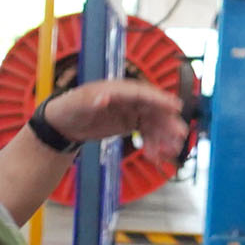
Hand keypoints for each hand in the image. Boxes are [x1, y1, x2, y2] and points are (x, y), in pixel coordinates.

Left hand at [45, 78, 186, 164]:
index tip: (175, 107)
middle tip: (179, 136)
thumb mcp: (76, 104)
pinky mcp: (130, 122)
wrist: (64, 123)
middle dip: (167, 122)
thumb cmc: (68, 108)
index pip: (142, 93)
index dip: (159, 100)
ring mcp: (131, 110)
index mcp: (117, 89)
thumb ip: (90, 101)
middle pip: (153, 109)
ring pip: (153, 123)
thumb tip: (103, 97)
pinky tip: (155, 155)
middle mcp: (128, 98)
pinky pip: (146, 132)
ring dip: (163, 137)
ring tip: (169, 152)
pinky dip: (153, 143)